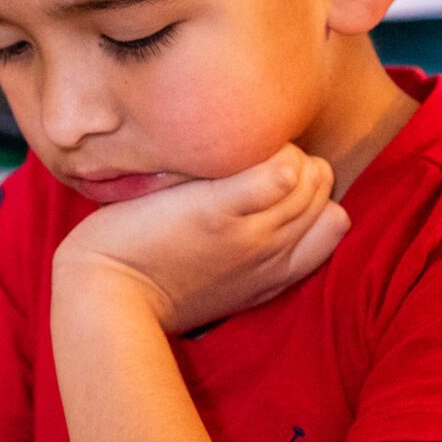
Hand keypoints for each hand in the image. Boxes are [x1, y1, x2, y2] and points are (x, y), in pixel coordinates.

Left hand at [53, 146, 349, 335]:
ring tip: (239, 145)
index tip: (275, 184)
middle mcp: (273, 254)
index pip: (335, 223)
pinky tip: (233, 143)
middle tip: (252, 157)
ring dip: (284, 150)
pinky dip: (270, 149)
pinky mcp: (219, 212)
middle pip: (324, 193)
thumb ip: (250, 257)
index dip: (312, 195)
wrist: (106, 299)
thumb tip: (262, 211)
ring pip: (312, 176)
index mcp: (275, 275)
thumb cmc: (151, 287)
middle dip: (300, 166)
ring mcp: (251, 234)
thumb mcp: (220, 285)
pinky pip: (281, 171)